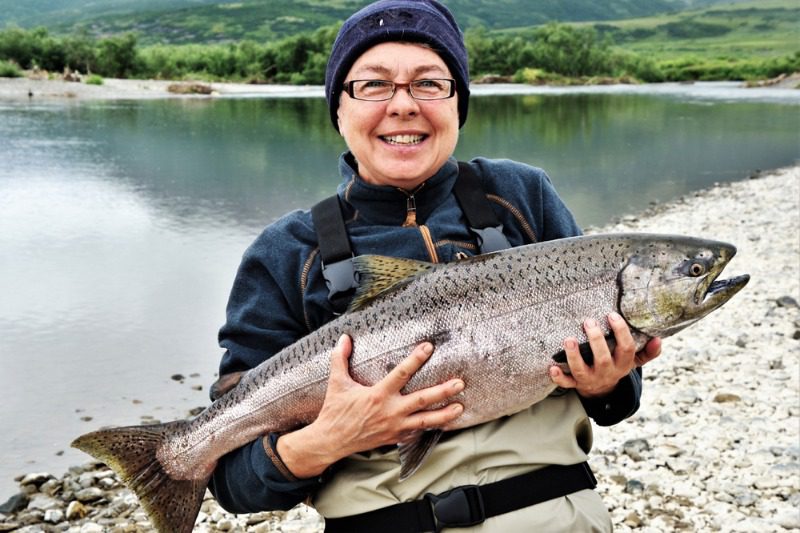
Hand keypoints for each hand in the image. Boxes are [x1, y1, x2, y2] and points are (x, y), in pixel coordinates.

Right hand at [275, 334, 463, 478]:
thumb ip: (340, 358)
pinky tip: (443, 422)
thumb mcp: (336, 382)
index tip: (428, 347)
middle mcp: (390, 411)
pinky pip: (418, 432)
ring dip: (445, 414)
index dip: (416, 359)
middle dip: (443, 391)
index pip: (401, 373)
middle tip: (459, 383)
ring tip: (460, 407)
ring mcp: (395, 427)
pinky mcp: (396, 438)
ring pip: (426, 420)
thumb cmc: (335, 410)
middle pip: (422, 400)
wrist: (332, 441)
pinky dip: (431, 427)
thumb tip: (343, 338)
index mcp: (378, 394)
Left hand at [549, 312, 661, 397]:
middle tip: (589, 322)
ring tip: (568, 339)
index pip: (626, 349)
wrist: (602, 389)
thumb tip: (658, 338)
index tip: (612, 315)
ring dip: (574, 356)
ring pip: (581, 370)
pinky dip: (559, 377)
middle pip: (603, 359)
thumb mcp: (634, 360)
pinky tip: (552, 367)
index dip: (621, 332)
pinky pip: (566, 383)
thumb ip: (648, 352)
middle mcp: (607, 372)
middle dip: (596, 341)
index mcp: (623, 364)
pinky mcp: (576, 383)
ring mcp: (590, 379)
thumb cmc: (617, 364)